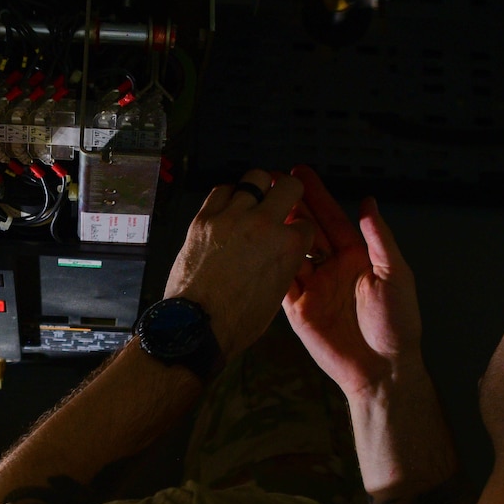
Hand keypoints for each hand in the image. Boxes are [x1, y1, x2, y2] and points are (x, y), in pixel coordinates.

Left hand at [164, 169, 313, 357]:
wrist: (196, 325)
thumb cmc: (238, 320)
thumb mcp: (277, 293)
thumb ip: (284, 262)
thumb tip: (281, 249)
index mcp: (288, 247)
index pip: (306, 223)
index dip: (300, 228)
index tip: (293, 231)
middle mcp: (264, 225)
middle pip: (288, 186)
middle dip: (289, 192)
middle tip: (281, 199)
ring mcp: (232, 218)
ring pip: (254, 178)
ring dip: (257, 187)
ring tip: (253, 199)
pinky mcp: (204, 219)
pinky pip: (221, 190)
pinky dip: (228, 196)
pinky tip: (227, 208)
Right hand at [281, 167, 423, 398]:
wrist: (382, 369)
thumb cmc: (397, 323)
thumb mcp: (395, 274)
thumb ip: (379, 238)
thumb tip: (367, 202)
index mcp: (356, 257)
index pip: (331, 219)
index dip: (316, 195)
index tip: (298, 172)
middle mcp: (332, 269)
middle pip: (305, 230)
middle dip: (288, 205)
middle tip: (269, 182)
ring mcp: (313, 288)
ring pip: (289, 252)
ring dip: (275, 230)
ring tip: (258, 207)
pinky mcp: (297, 310)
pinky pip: (280, 282)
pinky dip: (269, 264)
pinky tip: (257, 245)